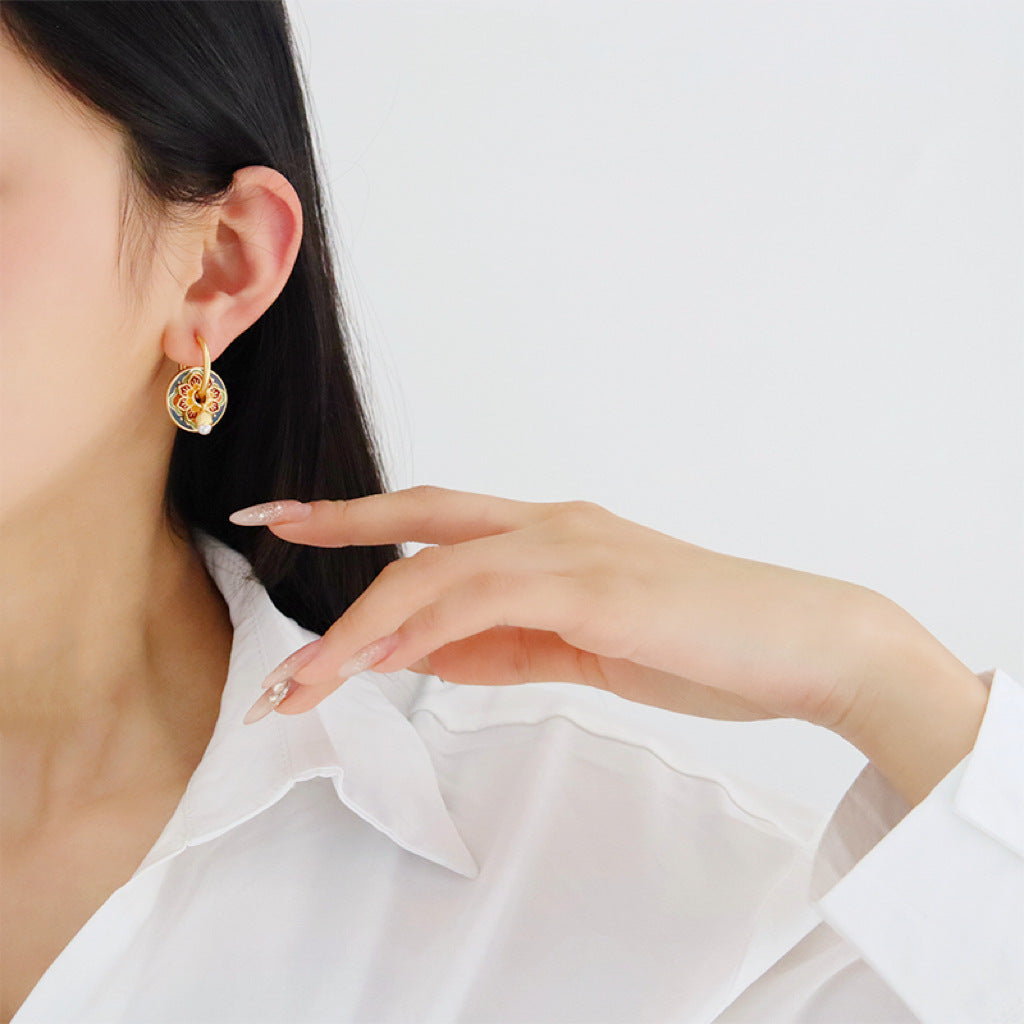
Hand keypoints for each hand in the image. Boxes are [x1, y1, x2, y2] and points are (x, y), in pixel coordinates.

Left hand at [231, 485, 900, 736]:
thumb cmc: (703, 645)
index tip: (304, 524)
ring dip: (362, 623)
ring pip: (439, 568)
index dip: (368, 520)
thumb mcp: (584, 647)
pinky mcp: (592, 585)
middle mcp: (554, 525)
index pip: (442, 521)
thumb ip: (503, 645)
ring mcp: (572, 547)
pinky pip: (483, 599)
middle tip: (269, 526)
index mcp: (555, 535)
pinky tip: (376, 659)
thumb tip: (421, 654)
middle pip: (425, 513)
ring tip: (303, 680)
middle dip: (342, 522)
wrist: (803, 644)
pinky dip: (421, 626)